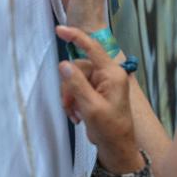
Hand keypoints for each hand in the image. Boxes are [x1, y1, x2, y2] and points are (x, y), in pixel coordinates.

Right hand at [57, 26, 144, 173]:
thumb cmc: (110, 128)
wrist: (116, 147)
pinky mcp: (96, 92)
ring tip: (75, 115)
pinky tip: (77, 115)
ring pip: (75, 79)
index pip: (93, 48)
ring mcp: (102, 83)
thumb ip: (77, 84)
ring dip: (70, 97)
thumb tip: (64, 63)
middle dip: (70, 87)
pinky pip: (78, 89)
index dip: (76, 37)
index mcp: (112, 74)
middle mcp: (108, 75)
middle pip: (79, 68)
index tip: (60, 29)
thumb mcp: (91, 107)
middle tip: (69, 107)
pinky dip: (73, 101)